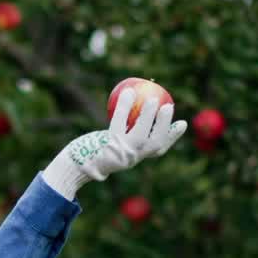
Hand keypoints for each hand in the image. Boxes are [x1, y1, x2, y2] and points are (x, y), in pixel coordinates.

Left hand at [41, 87, 187, 199]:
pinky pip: (119, 123)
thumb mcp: (113, 143)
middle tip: (168, 106)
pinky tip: (127, 92)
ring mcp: (122, 153)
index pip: (159, 149)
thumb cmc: (96, 150)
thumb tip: (137, 108)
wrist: (76, 165)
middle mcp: (132, 158)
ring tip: (152, 98)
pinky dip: (124, 107)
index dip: (172, 137)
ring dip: (148, 116)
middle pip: (155, 143)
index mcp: (136, 157)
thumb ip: (126, 133)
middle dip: (165, 125)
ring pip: (140, 134)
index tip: (181, 123)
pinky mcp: (109, 146)